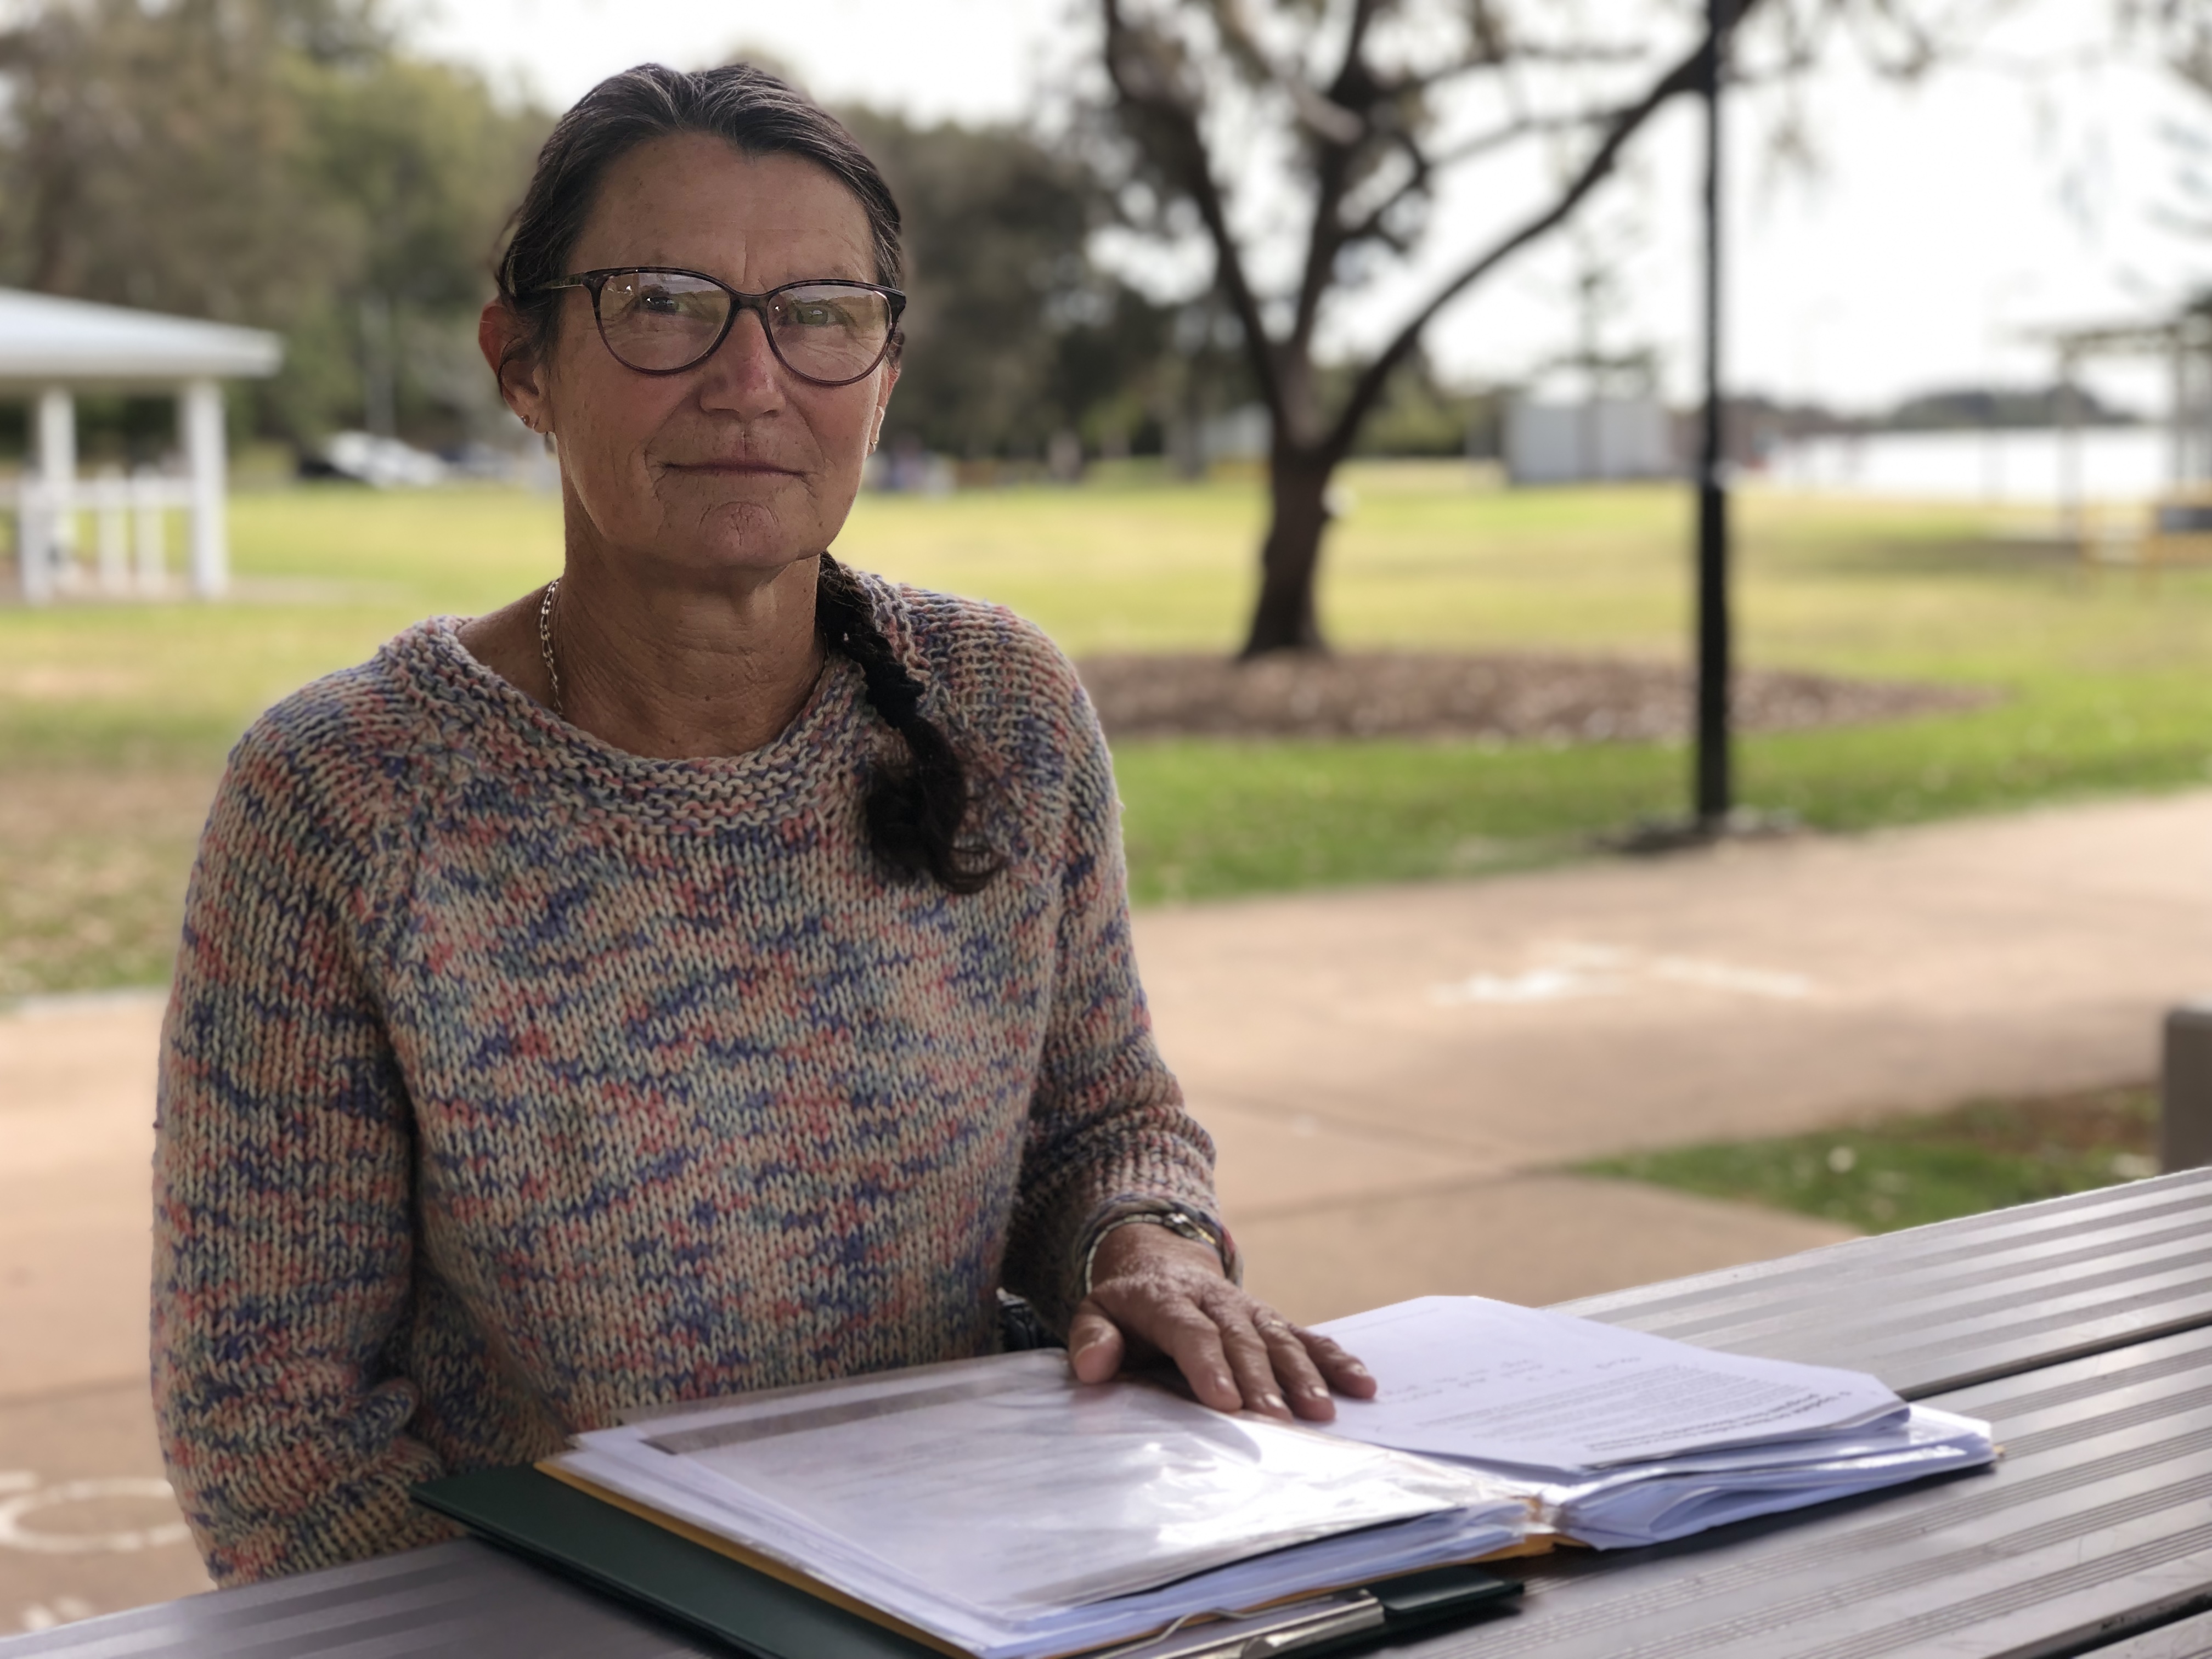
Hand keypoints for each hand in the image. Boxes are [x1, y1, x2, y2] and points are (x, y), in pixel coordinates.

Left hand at [1066, 1222, 1375, 1421]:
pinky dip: (1336, 1359)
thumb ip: (1092, 1338)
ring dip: (1303, 1374)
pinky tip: (1362, 1384)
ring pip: (1280, 1338)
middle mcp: (1216, 1301)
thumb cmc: (1127, 1309)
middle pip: (1241, 1340)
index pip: (1190, 1332)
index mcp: (1167, 1300)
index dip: (1207, 1365)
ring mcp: (1249, 1309)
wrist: (1161, 1265)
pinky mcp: (1273, 1320)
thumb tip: (1092, 1365)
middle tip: (1277, 1422)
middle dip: (1261, 1380)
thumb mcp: (1096, 1314)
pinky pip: (1309, 1336)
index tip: (1223, 1402)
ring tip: (1321, 1412)